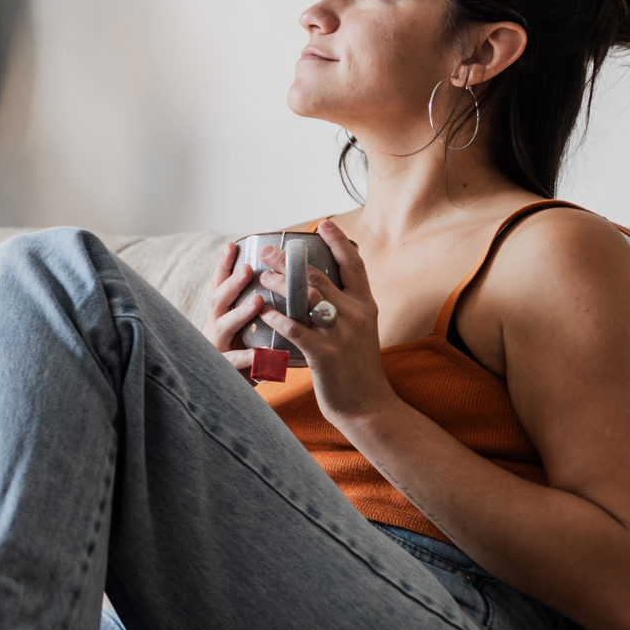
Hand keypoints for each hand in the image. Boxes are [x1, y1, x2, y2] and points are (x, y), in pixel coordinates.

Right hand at [207, 241, 267, 381]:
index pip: (220, 284)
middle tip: (248, 269)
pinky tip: (260, 353)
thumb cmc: (243, 350)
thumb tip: (277, 277)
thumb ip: (253, 304)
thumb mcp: (243, 325)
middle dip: (232, 283)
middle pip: (218, 300)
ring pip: (225, 326)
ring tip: (256, 302)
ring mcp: (217, 346)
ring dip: (240, 313)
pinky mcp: (225, 369)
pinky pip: (236, 362)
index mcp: (221, 313)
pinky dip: (248, 357)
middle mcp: (215, 326)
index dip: (223, 266)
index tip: (231, 245)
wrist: (228, 389)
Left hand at [254, 220, 400, 424]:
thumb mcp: (362, 331)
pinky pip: (295, 329)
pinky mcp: (324, 354)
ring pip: (306, 298)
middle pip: (319, 276)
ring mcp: (340, 334)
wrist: (368, 405)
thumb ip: (348, 308)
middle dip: (290, 260)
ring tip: (261, 277)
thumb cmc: (358, 368)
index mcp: (366, 305)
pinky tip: (264, 312)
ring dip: (280, 284)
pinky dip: (277, 318)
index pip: (353, 265)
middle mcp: (356, 314)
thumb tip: (324, 288)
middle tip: (269, 250)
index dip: (338, 241)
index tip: (322, 224)